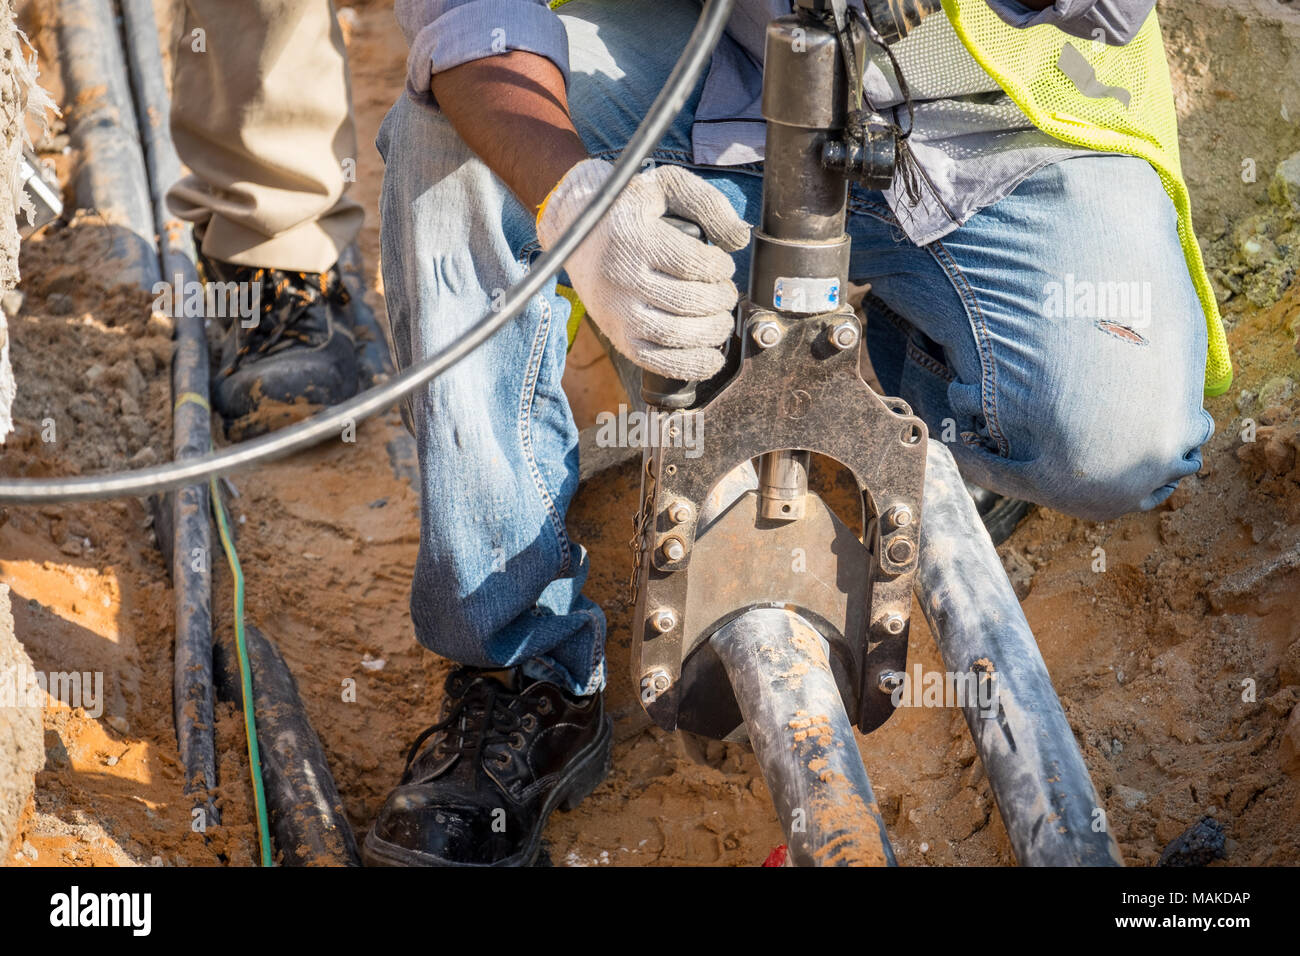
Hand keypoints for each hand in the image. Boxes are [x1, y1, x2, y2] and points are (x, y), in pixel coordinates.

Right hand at [537, 158, 750, 378]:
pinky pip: (653, 360)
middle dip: (720, 301)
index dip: (719, 269)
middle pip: (687, 302)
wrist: (574, 227)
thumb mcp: (666, 185)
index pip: (692, 264)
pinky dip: (687, 364)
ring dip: (710, 333)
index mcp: (634, 237)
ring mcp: (616, 309)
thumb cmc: (627, 205)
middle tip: (726, 294)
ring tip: (721, 321)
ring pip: (673, 335)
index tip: (723, 266)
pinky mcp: (615, 333)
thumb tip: (739, 240)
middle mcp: (621, 276)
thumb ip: (708, 203)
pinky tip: (710, 358)